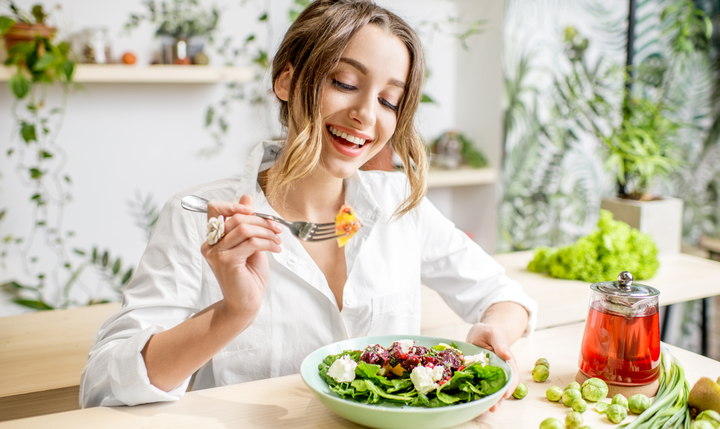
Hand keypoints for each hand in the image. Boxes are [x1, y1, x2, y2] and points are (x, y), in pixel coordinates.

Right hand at [201, 194, 282, 324]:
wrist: (246, 303)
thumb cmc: (249, 275)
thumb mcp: (250, 243)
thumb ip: (247, 223)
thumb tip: (247, 197)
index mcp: (213, 238)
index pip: (214, 208)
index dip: (233, 204)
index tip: (252, 210)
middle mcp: (210, 244)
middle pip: (235, 217)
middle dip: (261, 220)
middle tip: (277, 228)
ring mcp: (217, 253)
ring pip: (244, 228)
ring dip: (267, 231)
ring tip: (278, 239)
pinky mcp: (227, 262)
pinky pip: (251, 243)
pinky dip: (268, 242)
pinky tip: (276, 248)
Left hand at [466, 323, 519, 411]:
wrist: (479, 333)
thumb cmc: (488, 332)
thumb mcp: (493, 333)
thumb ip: (500, 343)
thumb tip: (507, 356)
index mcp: (507, 361)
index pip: (512, 376)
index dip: (510, 386)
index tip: (505, 394)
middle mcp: (499, 371)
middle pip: (502, 387)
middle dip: (498, 399)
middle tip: (492, 408)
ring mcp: (488, 375)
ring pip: (491, 390)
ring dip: (489, 400)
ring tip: (483, 410)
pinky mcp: (478, 377)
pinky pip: (478, 387)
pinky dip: (477, 395)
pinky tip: (472, 402)